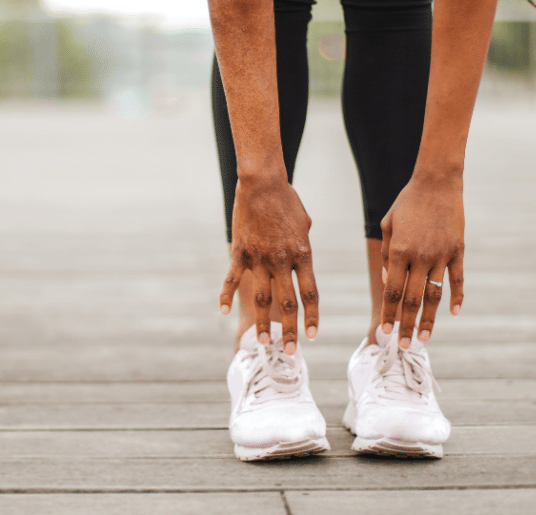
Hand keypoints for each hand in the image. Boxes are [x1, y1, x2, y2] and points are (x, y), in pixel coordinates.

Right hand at [220, 174, 318, 354]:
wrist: (262, 183)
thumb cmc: (286, 200)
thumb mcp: (304, 224)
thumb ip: (302, 248)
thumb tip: (300, 263)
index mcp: (302, 253)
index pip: (310, 293)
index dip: (311, 317)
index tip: (312, 336)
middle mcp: (282, 260)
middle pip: (288, 303)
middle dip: (290, 330)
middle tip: (290, 352)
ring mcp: (259, 258)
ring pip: (261, 298)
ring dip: (263, 323)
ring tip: (263, 342)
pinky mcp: (240, 252)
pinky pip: (231, 279)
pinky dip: (226, 296)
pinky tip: (224, 312)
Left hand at [380, 172, 464, 347]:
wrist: (437, 183)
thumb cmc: (407, 203)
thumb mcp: (388, 225)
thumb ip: (386, 254)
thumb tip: (387, 281)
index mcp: (399, 251)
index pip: (393, 291)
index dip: (390, 313)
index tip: (385, 332)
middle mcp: (420, 257)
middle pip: (413, 299)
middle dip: (407, 325)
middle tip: (403, 346)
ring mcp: (442, 255)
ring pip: (435, 295)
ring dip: (429, 319)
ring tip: (424, 339)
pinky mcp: (458, 251)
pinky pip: (458, 280)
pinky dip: (456, 298)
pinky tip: (454, 313)